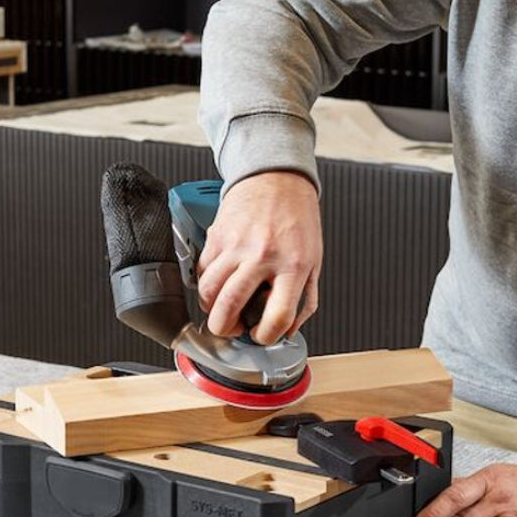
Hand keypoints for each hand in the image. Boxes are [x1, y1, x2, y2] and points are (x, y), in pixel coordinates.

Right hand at [196, 171, 322, 343]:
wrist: (277, 180)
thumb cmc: (298, 219)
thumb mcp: (314, 261)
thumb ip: (304, 299)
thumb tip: (288, 330)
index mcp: (293, 265)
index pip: (277, 316)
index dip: (266, 336)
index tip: (263, 334)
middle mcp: (262, 256)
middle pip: (229, 308)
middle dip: (226, 329)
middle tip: (233, 328)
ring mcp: (236, 246)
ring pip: (207, 293)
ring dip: (211, 309)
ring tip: (223, 308)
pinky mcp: (216, 237)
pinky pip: (201, 272)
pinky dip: (206, 285)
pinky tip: (219, 284)